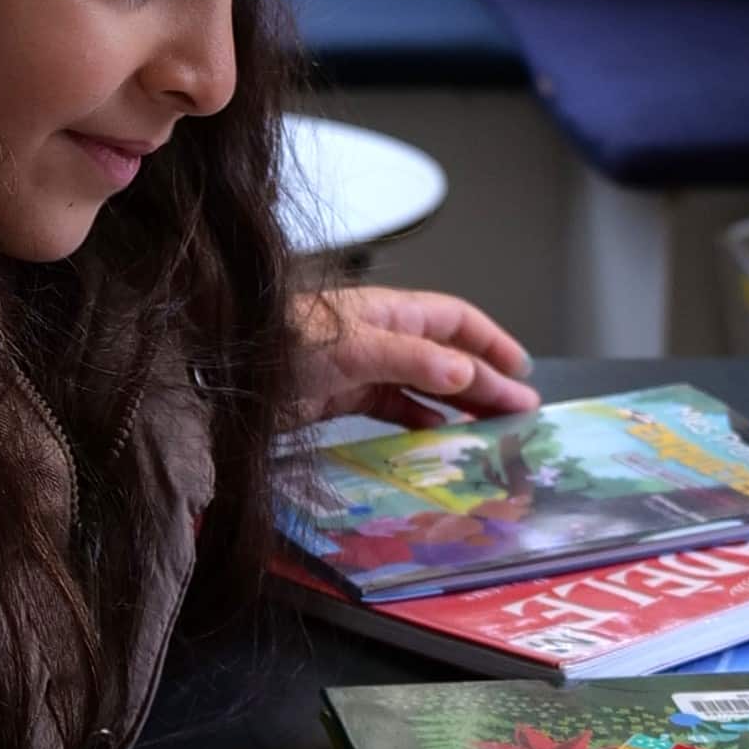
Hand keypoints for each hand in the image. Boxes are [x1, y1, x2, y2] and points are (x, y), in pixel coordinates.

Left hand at [286, 284, 539, 427]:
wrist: (225, 371)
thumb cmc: (282, 343)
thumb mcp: (352, 348)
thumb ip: (409, 359)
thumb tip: (464, 373)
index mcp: (390, 313)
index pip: (455, 321)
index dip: (491, 342)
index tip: (522, 370)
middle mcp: (380, 336)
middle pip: (446, 356)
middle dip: (485, 380)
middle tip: (520, 412)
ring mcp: (361, 367)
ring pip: (424, 385)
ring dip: (458, 404)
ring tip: (490, 428)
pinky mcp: (341, 397)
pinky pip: (392, 409)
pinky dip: (419, 421)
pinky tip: (436, 436)